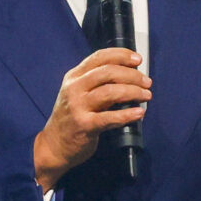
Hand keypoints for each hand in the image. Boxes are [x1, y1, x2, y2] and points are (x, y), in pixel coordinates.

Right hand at [33, 48, 150, 191]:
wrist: (53, 145)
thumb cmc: (71, 119)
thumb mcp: (78, 94)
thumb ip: (97, 84)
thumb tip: (128, 76)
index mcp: (74, 77)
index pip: (99, 57)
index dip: (120, 55)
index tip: (137, 60)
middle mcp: (74, 89)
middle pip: (107, 72)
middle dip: (132, 75)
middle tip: (147, 82)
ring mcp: (78, 107)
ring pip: (110, 92)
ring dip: (133, 92)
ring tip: (146, 95)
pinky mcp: (84, 125)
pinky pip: (110, 117)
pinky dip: (127, 114)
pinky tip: (139, 113)